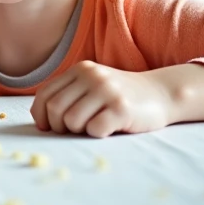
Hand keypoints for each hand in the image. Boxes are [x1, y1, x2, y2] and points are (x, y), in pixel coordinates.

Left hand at [30, 60, 173, 137]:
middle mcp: (92, 76)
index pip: (44, 95)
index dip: (41, 116)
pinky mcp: (122, 108)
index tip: (49, 128)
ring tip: (94, 126)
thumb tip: (41, 122)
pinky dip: (97, 134)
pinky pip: (94, 129)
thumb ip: (69, 95)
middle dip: (59, 127)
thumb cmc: (121, 96)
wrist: (163, 94)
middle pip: (55, 109)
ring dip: (79, 131)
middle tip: (74, 131)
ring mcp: (107, 91)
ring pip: (71, 121)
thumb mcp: (93, 86)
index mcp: (80, 70)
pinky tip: (109, 128)